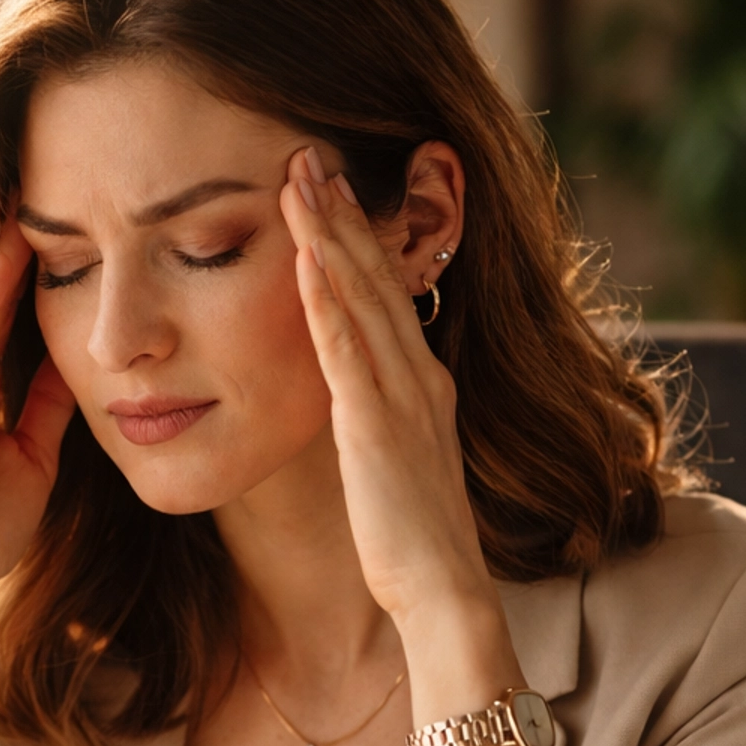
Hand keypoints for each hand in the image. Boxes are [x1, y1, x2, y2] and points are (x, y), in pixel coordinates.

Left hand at [278, 150, 495, 633]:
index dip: (357, 238)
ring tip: (299, 176)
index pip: (385, 295)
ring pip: (361, 298)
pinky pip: (347, 352)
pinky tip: (306, 257)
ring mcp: (401, 398)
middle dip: (342, 212)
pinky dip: (327, 301)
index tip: (327, 188)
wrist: (445, 594)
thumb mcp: (397, 467)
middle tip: (308, 151)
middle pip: (375, 278)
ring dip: (330, 234)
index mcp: (423, 386)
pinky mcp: (376, 427)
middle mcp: (418, 378)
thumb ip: (381, 425)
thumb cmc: (415, 546)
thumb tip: (354, 403)